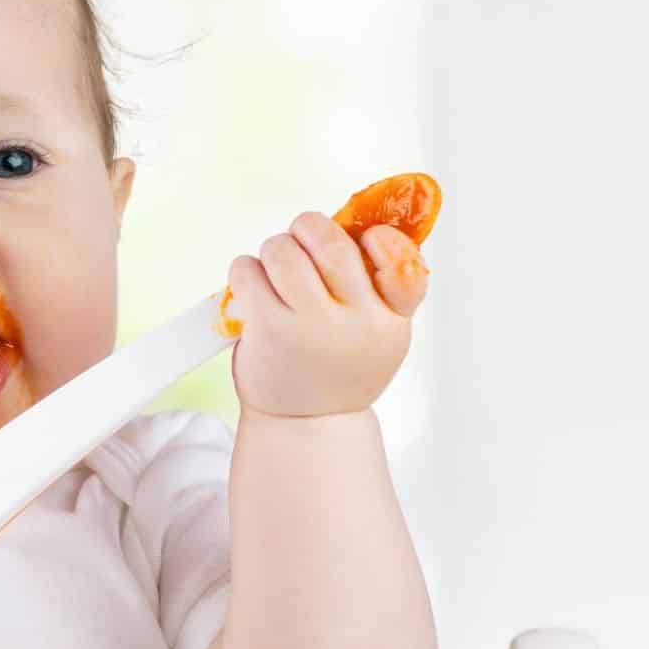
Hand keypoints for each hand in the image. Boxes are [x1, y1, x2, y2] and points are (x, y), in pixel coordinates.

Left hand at [225, 212, 430, 417]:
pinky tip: (252, 286)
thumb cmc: (338, 366)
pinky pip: (248, 272)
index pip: (405, 266)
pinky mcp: (270, 332)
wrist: (308, 425)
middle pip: (332, 244)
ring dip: (274, 249)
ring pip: (284, 252)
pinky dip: (244, 270)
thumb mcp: (377, 333)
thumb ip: (377, 287)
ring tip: (274, 267)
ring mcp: (313, 328)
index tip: (365, 240)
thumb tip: (360, 223)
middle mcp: (358, 324)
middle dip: (309, 228)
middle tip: (301, 238)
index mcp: (391, 320)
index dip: (383, 242)